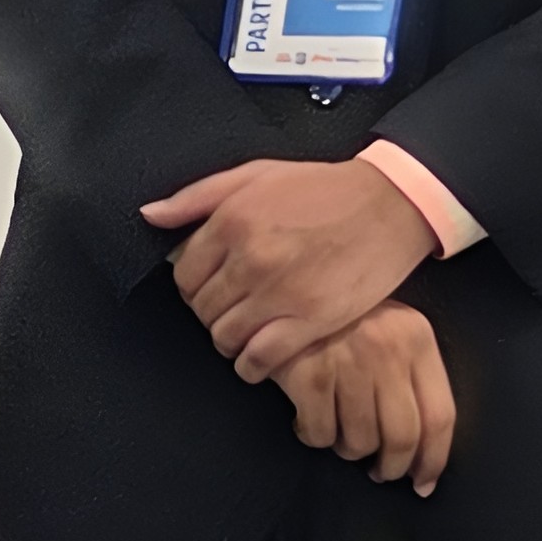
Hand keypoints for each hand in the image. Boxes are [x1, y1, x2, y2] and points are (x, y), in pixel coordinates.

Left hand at [141, 156, 433, 380]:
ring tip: (242, 336)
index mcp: (232, 220)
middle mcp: (251, 257)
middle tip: (228, 313)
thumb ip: (196, 197)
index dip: (192, 288)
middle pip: (202, 308)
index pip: (184, 274)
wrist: (390, 203)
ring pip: (225, 335)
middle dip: (210, 315)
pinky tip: (257, 360)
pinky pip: (262, 357)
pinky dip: (252, 366)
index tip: (206, 292)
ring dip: (228, 342)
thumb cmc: (325, 189)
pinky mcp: (313, 319)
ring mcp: (281, 291)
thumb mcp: (255, 175)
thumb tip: (151, 215)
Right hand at [272, 301, 457, 492]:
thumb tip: (422, 447)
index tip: (423, 482)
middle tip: (379, 472)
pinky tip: (306, 421)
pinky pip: (319, 434)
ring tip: (337, 436)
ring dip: (348, 450)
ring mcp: (346, 361)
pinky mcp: (306, 373)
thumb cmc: (338, 317)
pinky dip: (313, 437)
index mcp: (415, 337)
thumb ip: (409, 373)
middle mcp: (386, 348)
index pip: (440, 415)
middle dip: (392, 467)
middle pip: (402, 436)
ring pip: (360, 441)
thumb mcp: (387, 329)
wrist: (278, 288)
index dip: (434, 459)